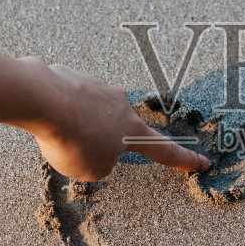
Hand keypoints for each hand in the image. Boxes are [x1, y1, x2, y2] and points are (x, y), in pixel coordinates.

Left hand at [24, 62, 209, 180]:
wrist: (42, 99)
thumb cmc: (72, 139)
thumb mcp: (92, 170)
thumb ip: (101, 163)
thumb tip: (95, 146)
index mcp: (132, 131)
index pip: (164, 150)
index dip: (184, 160)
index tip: (202, 163)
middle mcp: (120, 104)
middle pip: (115, 127)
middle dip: (98, 138)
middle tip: (76, 148)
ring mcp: (96, 86)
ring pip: (88, 112)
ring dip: (74, 124)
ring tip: (55, 132)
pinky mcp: (71, 76)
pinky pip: (66, 99)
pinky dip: (57, 110)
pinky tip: (43, 115)